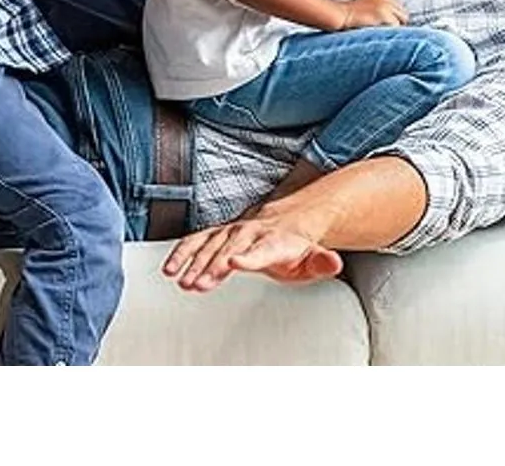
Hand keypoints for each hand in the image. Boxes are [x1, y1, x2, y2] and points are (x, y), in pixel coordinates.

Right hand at [163, 217, 343, 292]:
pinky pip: (198, 240)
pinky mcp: (219, 234)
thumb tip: (334, 263)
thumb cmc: (297, 247)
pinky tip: (170, 268)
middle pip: (230, 247)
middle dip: (213, 264)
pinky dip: (183, 252)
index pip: (262, 248)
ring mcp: (233, 231)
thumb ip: (322, 262)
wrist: (287, 221)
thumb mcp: (314, 258)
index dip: (248, 256)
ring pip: (211, 243)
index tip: (233, 263)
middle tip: (198, 282)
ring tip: (180, 279)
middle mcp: (251, 232)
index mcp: (276, 240)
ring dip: (195, 260)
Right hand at [337, 0, 407, 29]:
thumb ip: (380, 9)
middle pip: (403, 12)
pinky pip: (395, 26)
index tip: (392, 24)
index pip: (399, 6)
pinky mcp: (384, 14)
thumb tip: (391, 20)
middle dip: (398, 22)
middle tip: (390, 31)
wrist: (340, 14)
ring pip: (402, 20)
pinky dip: (390, 31)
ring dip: (395, 27)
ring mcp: (385, 5)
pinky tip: (380, 33)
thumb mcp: (367, 5)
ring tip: (383, 33)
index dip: (396, 17)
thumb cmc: (349, 14)